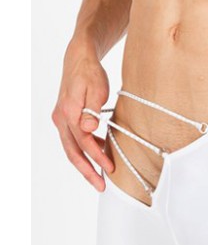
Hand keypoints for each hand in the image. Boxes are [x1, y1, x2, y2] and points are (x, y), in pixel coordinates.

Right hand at [52, 38, 113, 190]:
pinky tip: (100, 152)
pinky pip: (73, 140)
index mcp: (69, 112)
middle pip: (72, 152)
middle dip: (87, 171)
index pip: (83, 142)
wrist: (78, 59)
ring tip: (100, 175)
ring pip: (71, 148)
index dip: (97, 157)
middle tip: (100, 185)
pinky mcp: (64, 118)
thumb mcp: (96, 87)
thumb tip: (89, 130)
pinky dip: (85, 149)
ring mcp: (60, 119)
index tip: (109, 169)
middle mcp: (61, 118)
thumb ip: (93, 109)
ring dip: (85, 163)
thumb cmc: (90, 71)